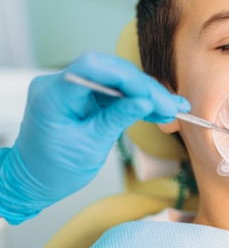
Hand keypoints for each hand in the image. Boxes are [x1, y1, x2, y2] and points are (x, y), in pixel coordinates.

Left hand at [0, 51, 189, 223]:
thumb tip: (145, 102)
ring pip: (119, 80)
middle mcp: (62, 83)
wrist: (36, 179)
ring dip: (147, 94)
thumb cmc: (54, 168)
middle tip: (172, 107)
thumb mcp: (90, 146)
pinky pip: (116, 91)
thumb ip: (117, 119)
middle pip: (112, 72)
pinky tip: (159, 111)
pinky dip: (138, 101)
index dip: (129, 78)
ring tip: (173, 110)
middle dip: (145, 88)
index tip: (154, 97)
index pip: (95, 68)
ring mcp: (75, 88)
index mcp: (54, 94)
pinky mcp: (86, 96)